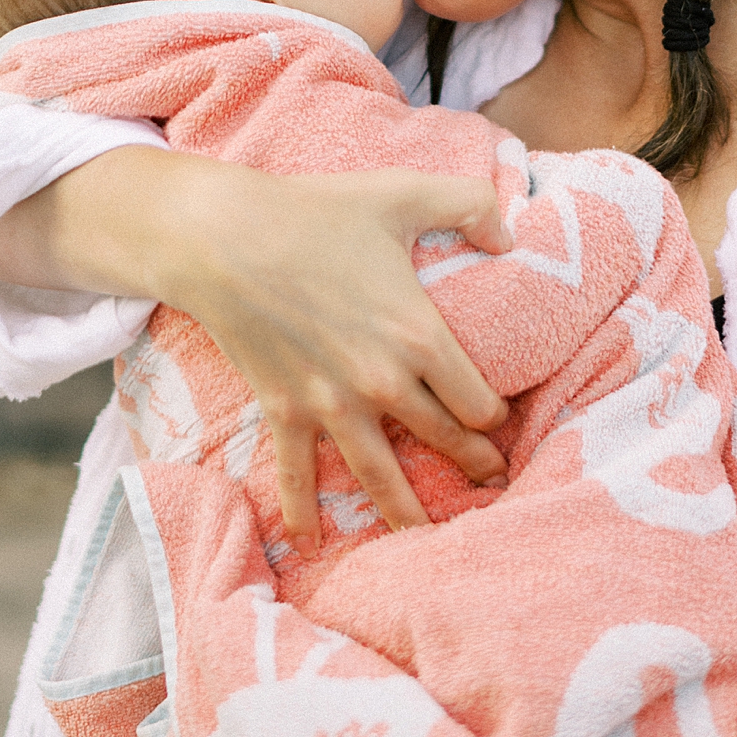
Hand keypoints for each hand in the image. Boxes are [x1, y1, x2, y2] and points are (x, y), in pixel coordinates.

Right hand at [0, 149, 510, 550]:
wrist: (225, 237)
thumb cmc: (315, 210)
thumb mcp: (400, 192)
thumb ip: (468, 203)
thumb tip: (511, 235)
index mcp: (418, 336)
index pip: (478, 400)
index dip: (495, 414)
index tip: (500, 421)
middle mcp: (381, 383)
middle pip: (440, 440)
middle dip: (471, 464)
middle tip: (489, 482)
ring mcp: (331, 404)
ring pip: (381, 475)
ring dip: (408, 513)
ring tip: (429, 541)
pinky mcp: (284, 411)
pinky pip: (297, 474)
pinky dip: (302, 512)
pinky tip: (308, 543)